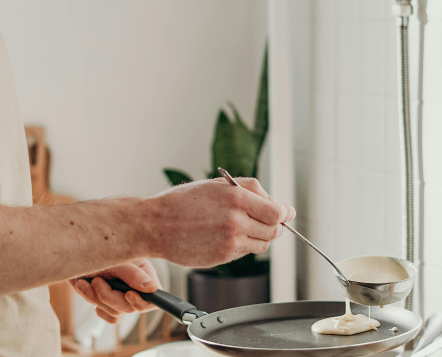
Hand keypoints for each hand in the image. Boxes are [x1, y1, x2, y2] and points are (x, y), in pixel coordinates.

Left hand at [71, 259, 159, 323]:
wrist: (72, 255)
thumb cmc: (95, 250)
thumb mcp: (115, 261)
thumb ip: (133, 275)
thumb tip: (153, 288)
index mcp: (144, 272)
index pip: (153, 296)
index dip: (142, 300)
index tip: (128, 294)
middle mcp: (136, 286)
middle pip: (132, 307)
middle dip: (110, 297)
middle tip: (97, 281)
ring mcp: (123, 296)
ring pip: (118, 313)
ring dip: (98, 299)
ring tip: (85, 282)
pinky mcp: (110, 304)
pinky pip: (111, 317)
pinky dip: (97, 306)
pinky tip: (88, 290)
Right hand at [147, 177, 295, 267]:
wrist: (155, 225)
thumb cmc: (183, 202)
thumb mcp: (217, 184)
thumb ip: (249, 189)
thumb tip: (275, 202)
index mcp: (237, 199)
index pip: (277, 212)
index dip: (284, 213)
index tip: (285, 212)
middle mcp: (236, 222)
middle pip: (274, 230)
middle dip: (273, 225)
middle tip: (264, 219)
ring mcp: (230, 242)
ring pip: (262, 244)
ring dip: (258, 236)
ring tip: (239, 226)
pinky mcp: (223, 257)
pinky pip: (244, 253)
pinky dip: (242, 245)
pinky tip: (224, 236)